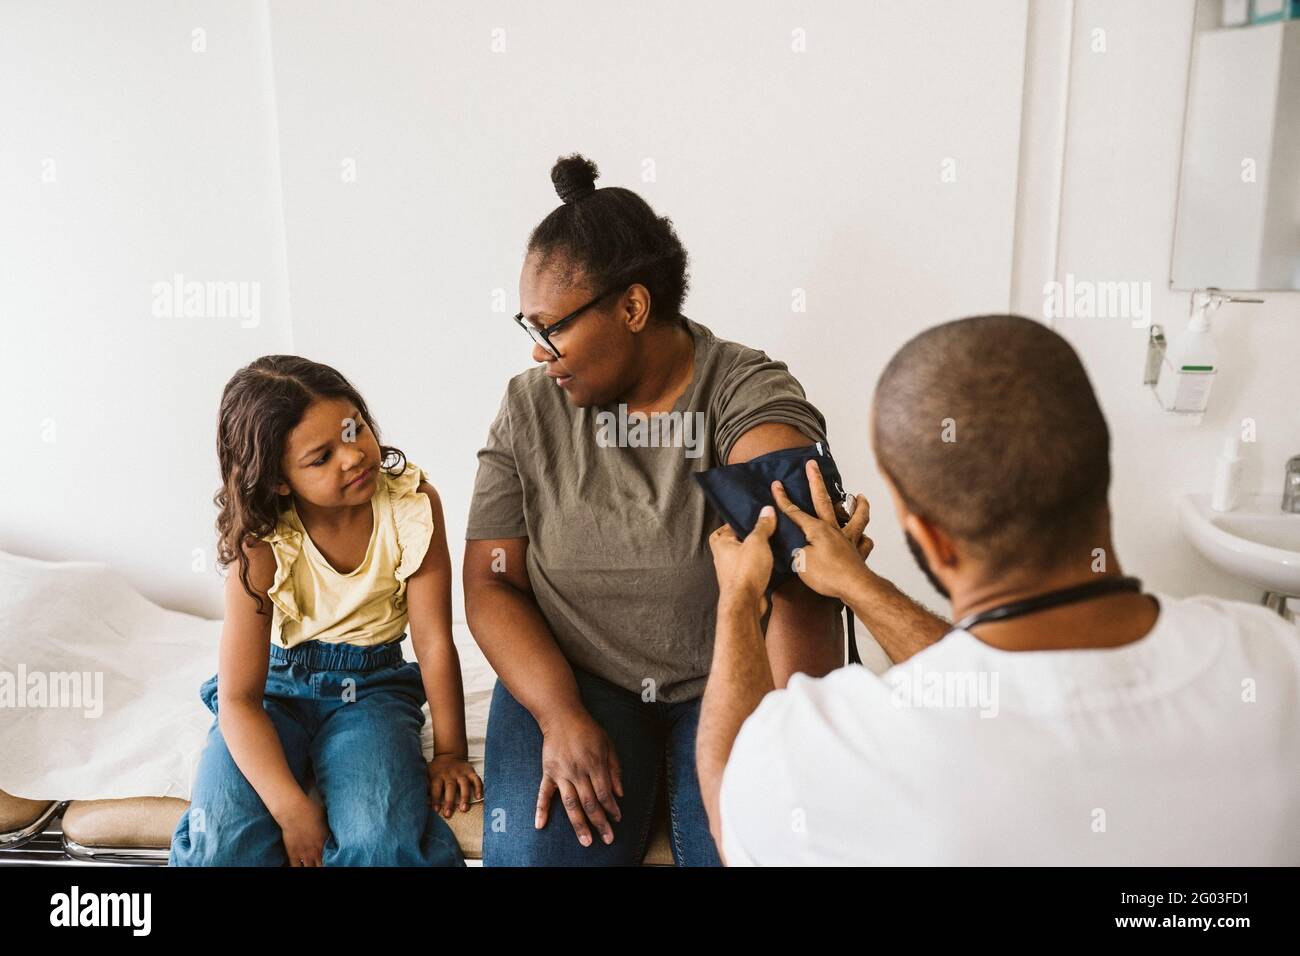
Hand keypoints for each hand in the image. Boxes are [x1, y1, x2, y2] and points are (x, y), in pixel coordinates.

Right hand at [277, 793, 329, 866]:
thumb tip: (335, 827)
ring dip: (312, 867)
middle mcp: (317, 850)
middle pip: (322, 865)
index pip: (334, 857)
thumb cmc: (310, 809)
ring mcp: (305, 853)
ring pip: (310, 868)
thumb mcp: (326, 817)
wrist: (293, 810)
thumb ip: (329, 827)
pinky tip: (301, 866)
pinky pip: (296, 867)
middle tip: (322, 864)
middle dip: (323, 865)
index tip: (334, 860)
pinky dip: (299, 868)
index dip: (334, 860)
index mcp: (327, 841)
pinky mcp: (293, 854)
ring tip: (312, 866)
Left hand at [426, 754, 483, 817]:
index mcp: (437, 775)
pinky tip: (479, 797)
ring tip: (464, 809)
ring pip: (464, 784)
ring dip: (464, 797)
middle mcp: (450, 774)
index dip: (435, 799)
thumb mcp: (427, 774)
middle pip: (450, 787)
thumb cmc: (436, 770)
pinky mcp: (470, 771)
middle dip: (449, 801)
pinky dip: (479, 787)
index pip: (436, 788)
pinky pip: (476, 779)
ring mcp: (461, 773)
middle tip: (448, 814)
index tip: (436, 810)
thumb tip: (418, 798)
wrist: (449, 754)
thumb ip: (425, 785)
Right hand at [536, 710, 623, 846]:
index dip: (612, 809)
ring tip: (585, 841)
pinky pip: (543, 794)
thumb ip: (614, 769)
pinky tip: (540, 825)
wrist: (561, 716)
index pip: (605, 793)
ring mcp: (561, 773)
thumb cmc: (588, 730)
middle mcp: (578, 771)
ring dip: (578, 825)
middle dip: (600, 823)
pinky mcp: (548, 772)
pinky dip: (541, 809)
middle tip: (607, 839)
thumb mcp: (608, 745)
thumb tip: (620, 794)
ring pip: (571, 804)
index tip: (617, 819)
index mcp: (595, 764)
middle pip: (590, 803)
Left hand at [708, 505, 776, 614]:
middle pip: (734, 543)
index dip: (736, 523)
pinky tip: (771, 563)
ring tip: (771, 546)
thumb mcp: (757, 542)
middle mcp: (722, 558)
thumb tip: (767, 510)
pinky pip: (750, 570)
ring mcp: (732, 572)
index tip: (751, 519)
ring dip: (754, 553)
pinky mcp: (742, 583)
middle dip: (747, 538)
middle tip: (763, 532)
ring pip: (743, 557)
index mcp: (721, 544)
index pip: (723, 529)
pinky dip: (759, 566)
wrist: (745, 603)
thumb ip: (762, 526)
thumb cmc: (746, 570)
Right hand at [770, 459, 872, 600]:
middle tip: (812, 464)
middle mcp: (834, 529)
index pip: (795, 512)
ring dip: (858, 505)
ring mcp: (849, 540)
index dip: (783, 499)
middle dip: (816, 481)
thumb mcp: (801, 562)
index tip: (776, 484)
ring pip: (856, 517)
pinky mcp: (859, 553)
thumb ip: (797, 550)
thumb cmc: (826, 575)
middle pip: (824, 501)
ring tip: (860, 496)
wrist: (854, 587)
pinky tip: (864, 537)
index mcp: (817, 529)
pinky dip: (865, 539)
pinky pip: (865, 543)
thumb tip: (799, 547)